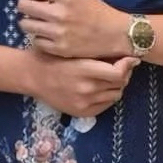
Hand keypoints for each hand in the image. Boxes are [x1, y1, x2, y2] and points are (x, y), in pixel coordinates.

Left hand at [14, 0, 126, 59]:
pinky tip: (46, 34)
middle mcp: (59, 14)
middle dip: (23, 4)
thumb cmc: (97, 11)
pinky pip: (36, 41)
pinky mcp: (59, 49)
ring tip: (36, 21)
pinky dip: (39, 37)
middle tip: (27, 5)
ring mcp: (58, 33)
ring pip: (26, 25)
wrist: (115, 34)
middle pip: (24, 6)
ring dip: (28, 21)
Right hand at [25, 54, 139, 117]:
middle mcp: (86, 89)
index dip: (128, 65)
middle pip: (120, 84)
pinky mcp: (82, 112)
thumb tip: (122, 55)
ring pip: (115, 95)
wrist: (33, 76)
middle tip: (121, 66)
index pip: (118, 73)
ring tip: (111, 77)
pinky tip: (102, 88)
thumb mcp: (74, 50)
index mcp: (84, 70)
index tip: (130, 58)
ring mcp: (84, 103)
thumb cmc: (53, 57)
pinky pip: (106, 105)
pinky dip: (108, 96)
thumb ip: (97, 54)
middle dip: (124, 74)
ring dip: (117, 85)